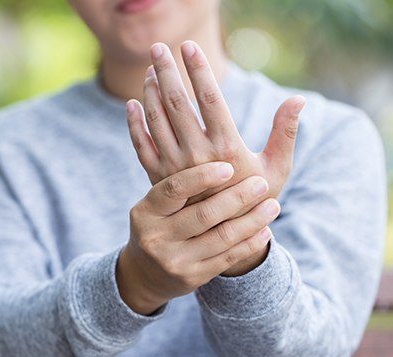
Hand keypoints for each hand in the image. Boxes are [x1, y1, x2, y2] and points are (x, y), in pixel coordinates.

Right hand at [116, 162, 278, 315]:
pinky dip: (250, 243)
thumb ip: (178, 184)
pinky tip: (264, 230)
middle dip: (237, 197)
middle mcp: (156, 237)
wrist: (146, 272)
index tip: (228, 167)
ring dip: (252, 220)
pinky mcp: (192, 277)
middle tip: (261, 184)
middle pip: (203, 214)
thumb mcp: (156, 206)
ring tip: (273, 205)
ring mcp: (174, 260)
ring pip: (221, 237)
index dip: (202, 177)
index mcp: (145, 211)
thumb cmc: (159, 226)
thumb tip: (214, 151)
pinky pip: (227, 257)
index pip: (174, 188)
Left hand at [126, 41, 304, 275]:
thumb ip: (285, 133)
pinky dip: (135, 124)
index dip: (198, 70)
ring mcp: (174, 168)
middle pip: (177, 104)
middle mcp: (197, 156)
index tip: (189, 47)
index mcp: (227, 148)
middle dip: (167, 71)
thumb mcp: (276, 168)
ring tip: (151, 71)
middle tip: (159, 47)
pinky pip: (142, 146)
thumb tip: (298, 99)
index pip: (209, 99)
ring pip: (157, 121)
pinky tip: (132, 104)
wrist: (224, 236)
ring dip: (151, 92)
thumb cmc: (254, 199)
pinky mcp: (160, 178)